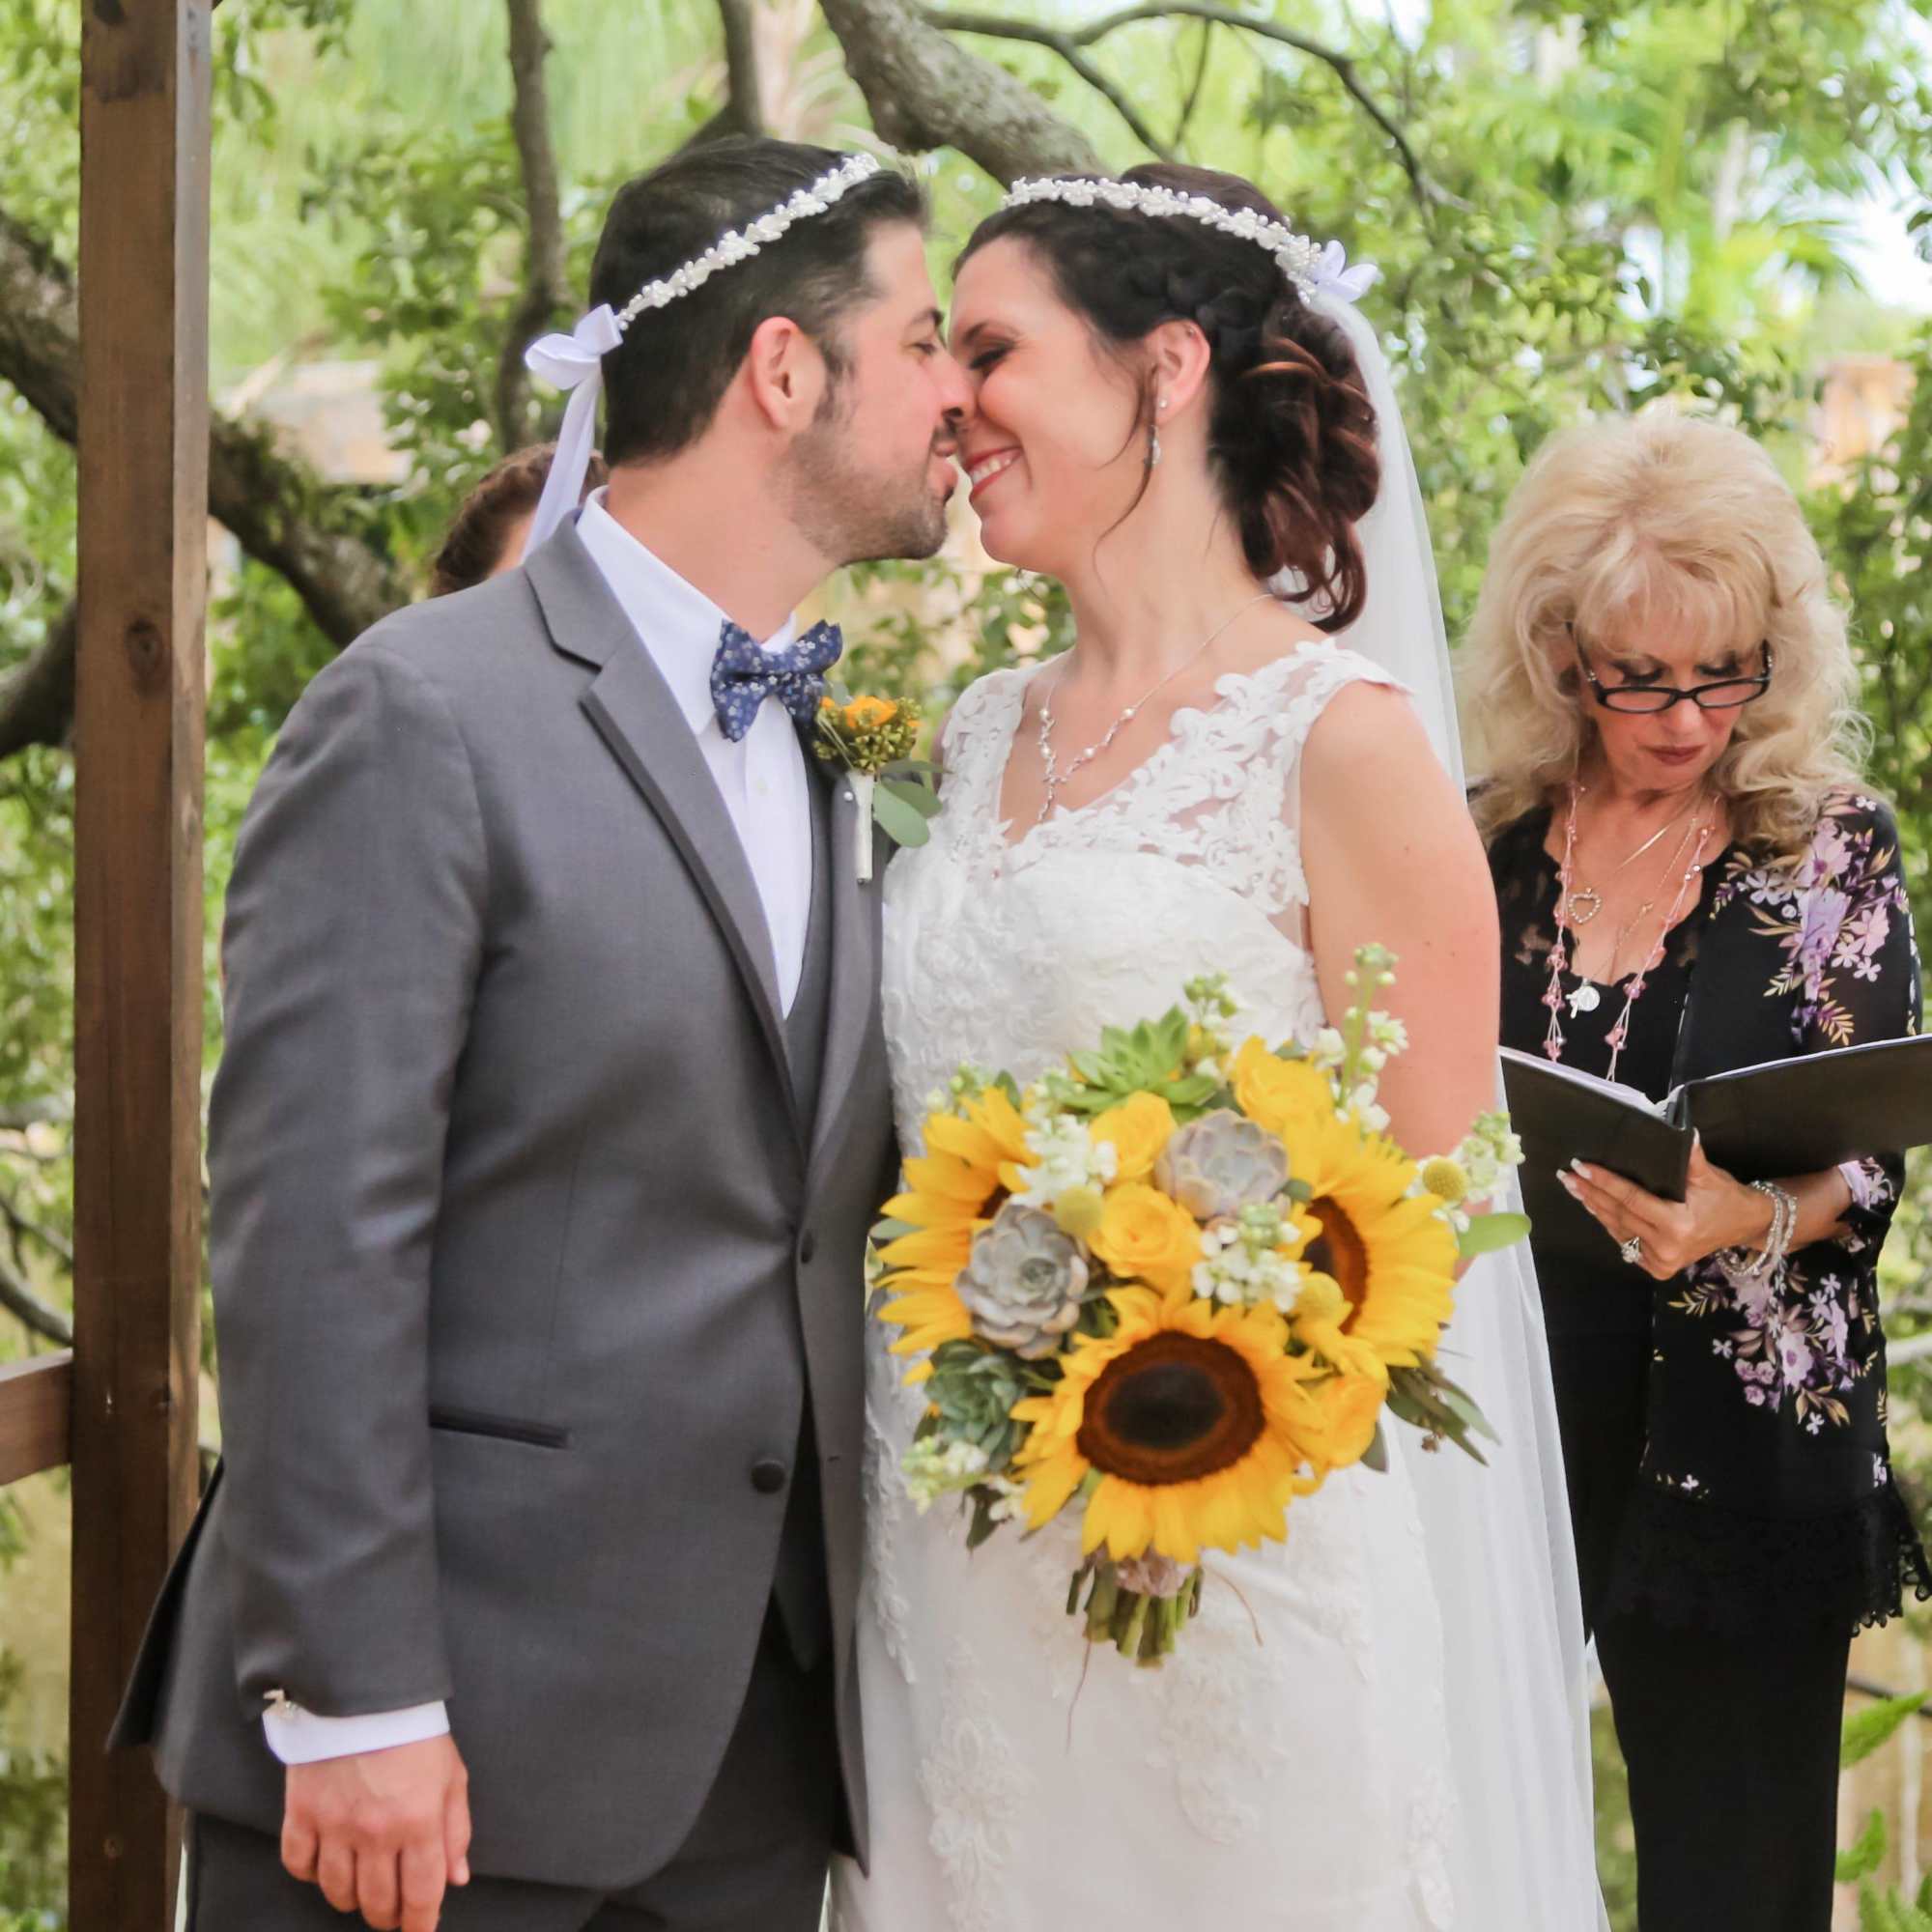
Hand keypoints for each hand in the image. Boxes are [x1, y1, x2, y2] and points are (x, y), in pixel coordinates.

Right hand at [282, 1734, 471, 1931]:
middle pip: (377, 1902)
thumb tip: (456, 1880)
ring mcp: (335, 1826)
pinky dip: (312, 1875)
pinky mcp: (301, 1814)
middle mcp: (376, 1832)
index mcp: (419, 1821)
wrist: (365, 1693)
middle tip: (392, 1913)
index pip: (420, 1894)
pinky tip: (327, 1865)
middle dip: (388, 1916)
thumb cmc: (415, 1734)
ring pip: (338, 1892)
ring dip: (352, 1900)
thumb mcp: (451, 1776)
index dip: (420, 1924)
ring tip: (362, 1890)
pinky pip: (299, 1866)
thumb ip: (455, 1831)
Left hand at [1558, 1137, 1768, 1281]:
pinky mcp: (1657, 1268)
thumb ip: (1691, 1157)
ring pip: (1617, 1230)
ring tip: (1574, 1188)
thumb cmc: (1724, 1198)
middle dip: (1590, 1193)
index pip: (1630, 1199)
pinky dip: (1610, 1223)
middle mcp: (1666, 1247)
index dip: (1604, 1182)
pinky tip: (1594, 1206)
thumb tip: (1684, 1131)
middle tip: (1567, 1175)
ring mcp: (1660, 1262)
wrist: (1743, 1227)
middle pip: (1618, 1215)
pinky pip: (1625, 1242)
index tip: (1580, 1166)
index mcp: (1677, 1225)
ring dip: (1594, 1208)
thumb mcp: (1709, 1176)